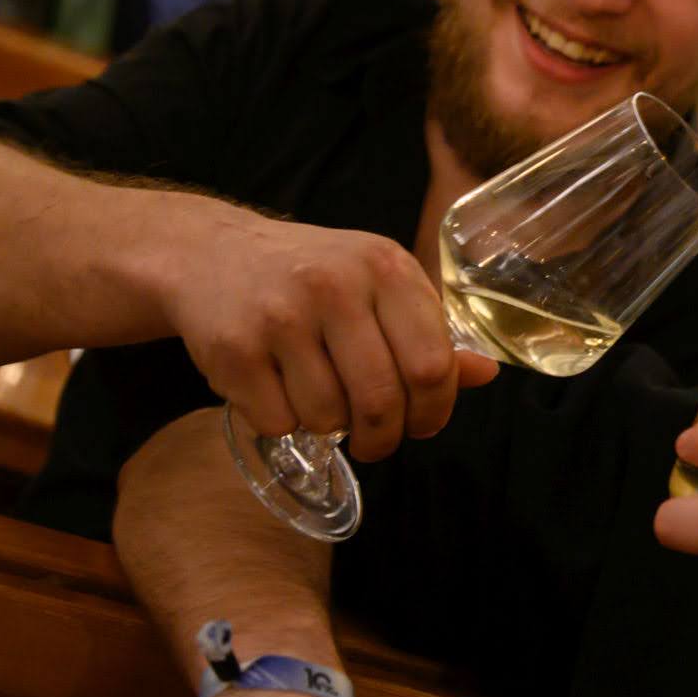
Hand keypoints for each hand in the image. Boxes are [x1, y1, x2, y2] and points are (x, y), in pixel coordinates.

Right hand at [156, 202, 496, 459]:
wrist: (210, 254)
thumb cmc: (312, 276)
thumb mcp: (378, 284)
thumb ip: (431, 331)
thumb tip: (486, 375)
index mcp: (386, 267)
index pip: (433, 363)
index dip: (435, 410)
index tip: (424, 425)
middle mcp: (336, 286)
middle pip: (382, 399)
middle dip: (384, 438)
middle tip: (376, 442)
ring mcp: (281, 316)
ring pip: (328, 417)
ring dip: (330, 427)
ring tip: (321, 401)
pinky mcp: (233, 349)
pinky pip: (278, 422)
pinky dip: (283, 423)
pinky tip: (278, 391)